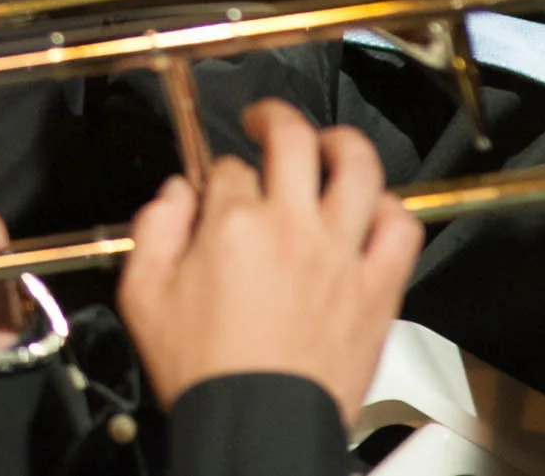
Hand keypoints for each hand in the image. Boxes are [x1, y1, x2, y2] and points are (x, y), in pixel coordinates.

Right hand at [118, 101, 419, 425]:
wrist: (255, 428)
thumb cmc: (206, 376)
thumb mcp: (144, 299)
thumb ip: (153, 232)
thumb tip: (173, 195)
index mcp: (232, 227)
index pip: (228, 168)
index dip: (219, 173)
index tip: (218, 189)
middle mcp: (291, 228)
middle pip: (292, 139)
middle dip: (272, 116)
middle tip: (263, 120)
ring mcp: (340, 255)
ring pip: (358, 167)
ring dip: (342, 143)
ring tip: (329, 142)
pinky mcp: (376, 287)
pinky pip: (400, 228)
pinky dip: (391, 209)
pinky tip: (373, 208)